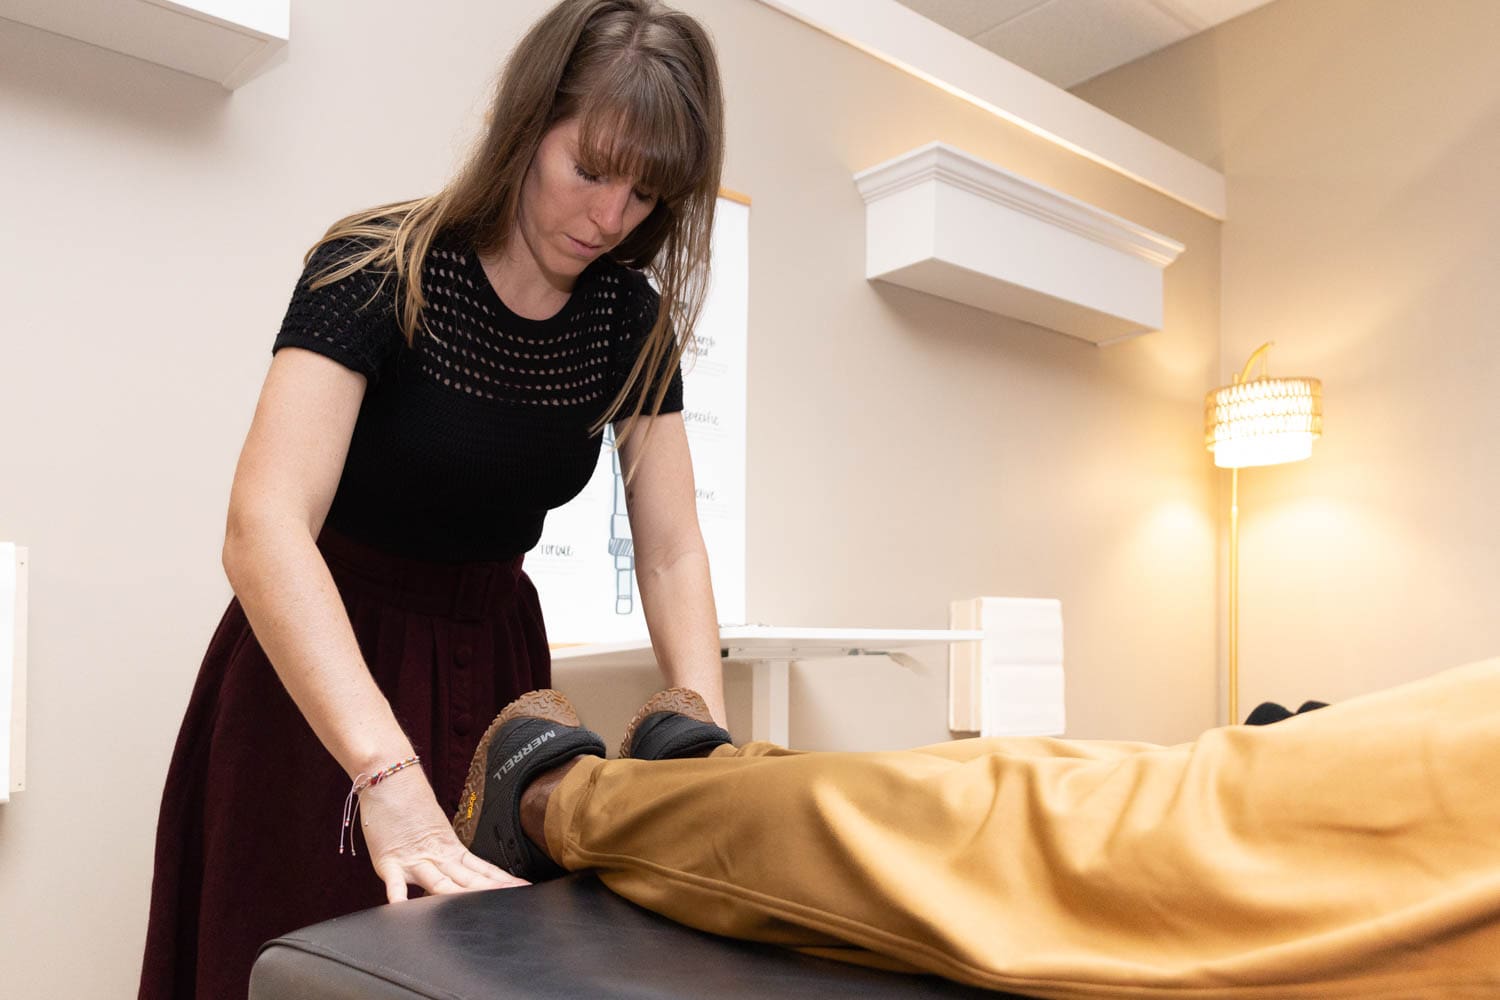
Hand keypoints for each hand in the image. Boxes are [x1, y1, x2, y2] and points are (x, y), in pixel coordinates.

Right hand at [355, 767, 527, 901]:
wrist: (387, 777)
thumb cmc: (407, 804)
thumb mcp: (435, 831)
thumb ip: (446, 853)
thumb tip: (463, 873)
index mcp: (449, 849)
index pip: (481, 869)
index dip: (502, 880)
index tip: (522, 888)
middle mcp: (435, 857)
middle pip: (467, 879)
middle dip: (491, 890)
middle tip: (514, 896)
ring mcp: (412, 860)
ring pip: (439, 883)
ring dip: (458, 895)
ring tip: (477, 906)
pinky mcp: (388, 861)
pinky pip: (394, 883)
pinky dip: (398, 896)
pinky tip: (405, 910)